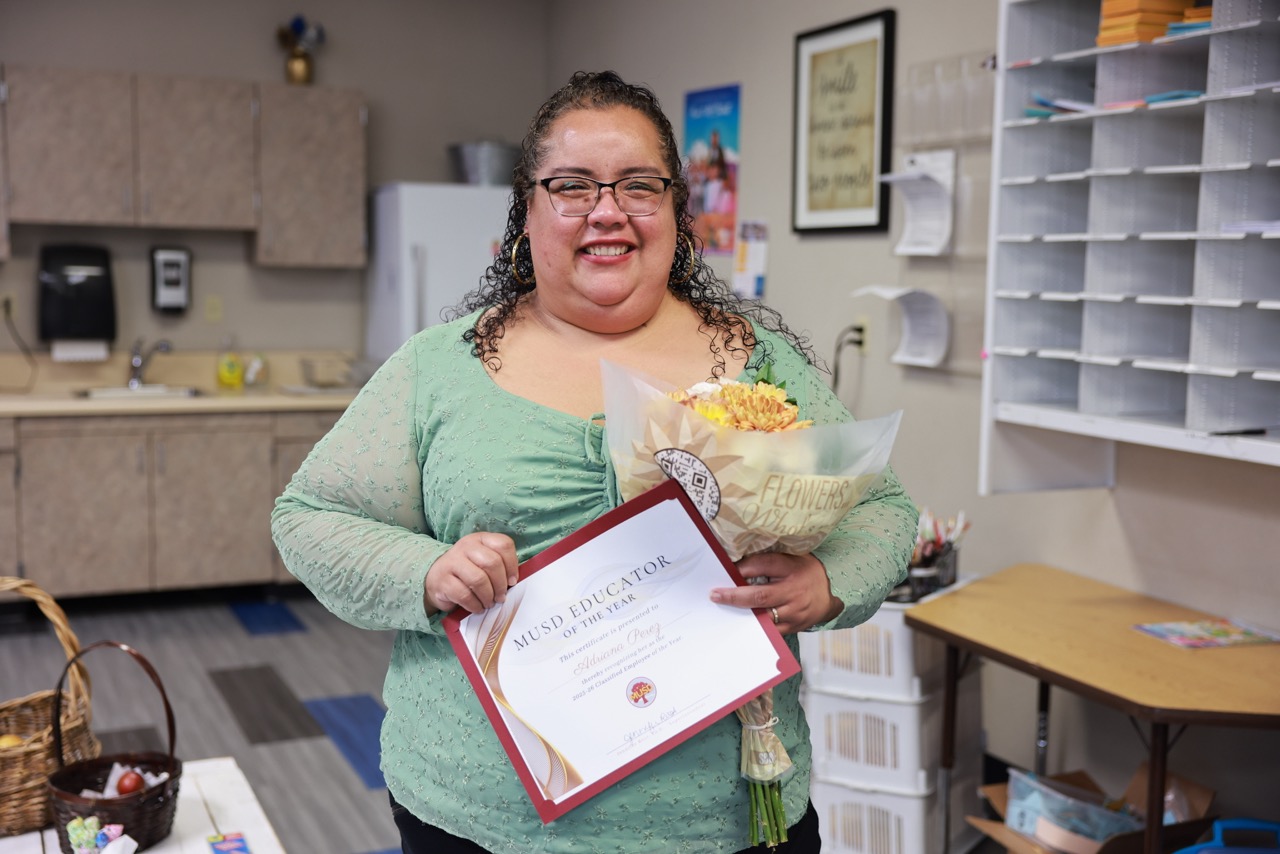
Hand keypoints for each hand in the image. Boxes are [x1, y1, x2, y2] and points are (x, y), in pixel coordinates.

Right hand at [424, 533, 518, 614]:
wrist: (434, 577)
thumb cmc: (466, 571)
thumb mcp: (482, 561)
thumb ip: (499, 565)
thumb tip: (512, 582)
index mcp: (480, 539)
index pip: (503, 544)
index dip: (512, 565)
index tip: (512, 581)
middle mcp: (465, 547)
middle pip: (492, 563)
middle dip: (500, 584)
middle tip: (501, 597)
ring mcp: (452, 562)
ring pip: (479, 579)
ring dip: (488, 596)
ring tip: (489, 603)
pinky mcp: (443, 581)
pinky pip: (465, 595)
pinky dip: (475, 605)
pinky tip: (477, 608)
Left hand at [709, 552, 842, 633]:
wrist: (832, 590)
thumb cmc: (805, 571)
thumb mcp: (790, 558)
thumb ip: (767, 561)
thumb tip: (736, 565)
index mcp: (792, 568)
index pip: (763, 565)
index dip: (742, 568)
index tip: (725, 569)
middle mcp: (793, 591)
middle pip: (760, 595)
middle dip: (734, 596)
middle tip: (715, 595)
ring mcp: (794, 612)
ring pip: (763, 617)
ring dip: (741, 615)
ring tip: (722, 612)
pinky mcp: (794, 626)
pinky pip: (771, 631)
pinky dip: (754, 628)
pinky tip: (738, 625)